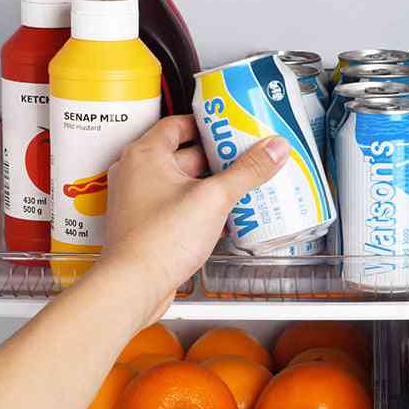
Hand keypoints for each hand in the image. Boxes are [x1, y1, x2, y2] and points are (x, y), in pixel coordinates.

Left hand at [100, 115, 289, 324]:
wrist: (135, 285)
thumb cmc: (158, 240)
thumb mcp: (214, 198)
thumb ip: (247, 172)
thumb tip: (273, 149)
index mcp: (145, 155)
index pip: (178, 124)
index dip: (207, 123)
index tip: (230, 125)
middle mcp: (136, 174)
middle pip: (183, 153)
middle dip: (216, 157)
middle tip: (244, 155)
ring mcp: (139, 201)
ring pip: (181, 182)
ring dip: (209, 183)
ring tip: (240, 184)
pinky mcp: (146, 225)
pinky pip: (177, 205)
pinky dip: (199, 205)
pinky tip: (222, 214)